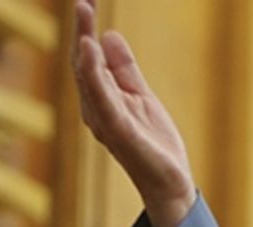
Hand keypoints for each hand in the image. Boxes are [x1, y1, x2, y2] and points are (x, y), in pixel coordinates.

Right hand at [72, 0, 195, 226]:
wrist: (170, 183)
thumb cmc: (153, 143)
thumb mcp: (141, 96)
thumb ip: (125, 69)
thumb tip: (109, 36)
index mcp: (101, 99)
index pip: (89, 58)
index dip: (86, 29)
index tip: (86, 1)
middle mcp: (96, 108)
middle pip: (84, 63)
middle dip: (82, 31)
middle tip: (82, 1)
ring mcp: (105, 120)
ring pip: (89, 79)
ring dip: (85, 48)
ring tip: (85, 17)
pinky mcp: (119, 131)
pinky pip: (103, 99)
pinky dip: (95, 75)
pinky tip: (92, 51)